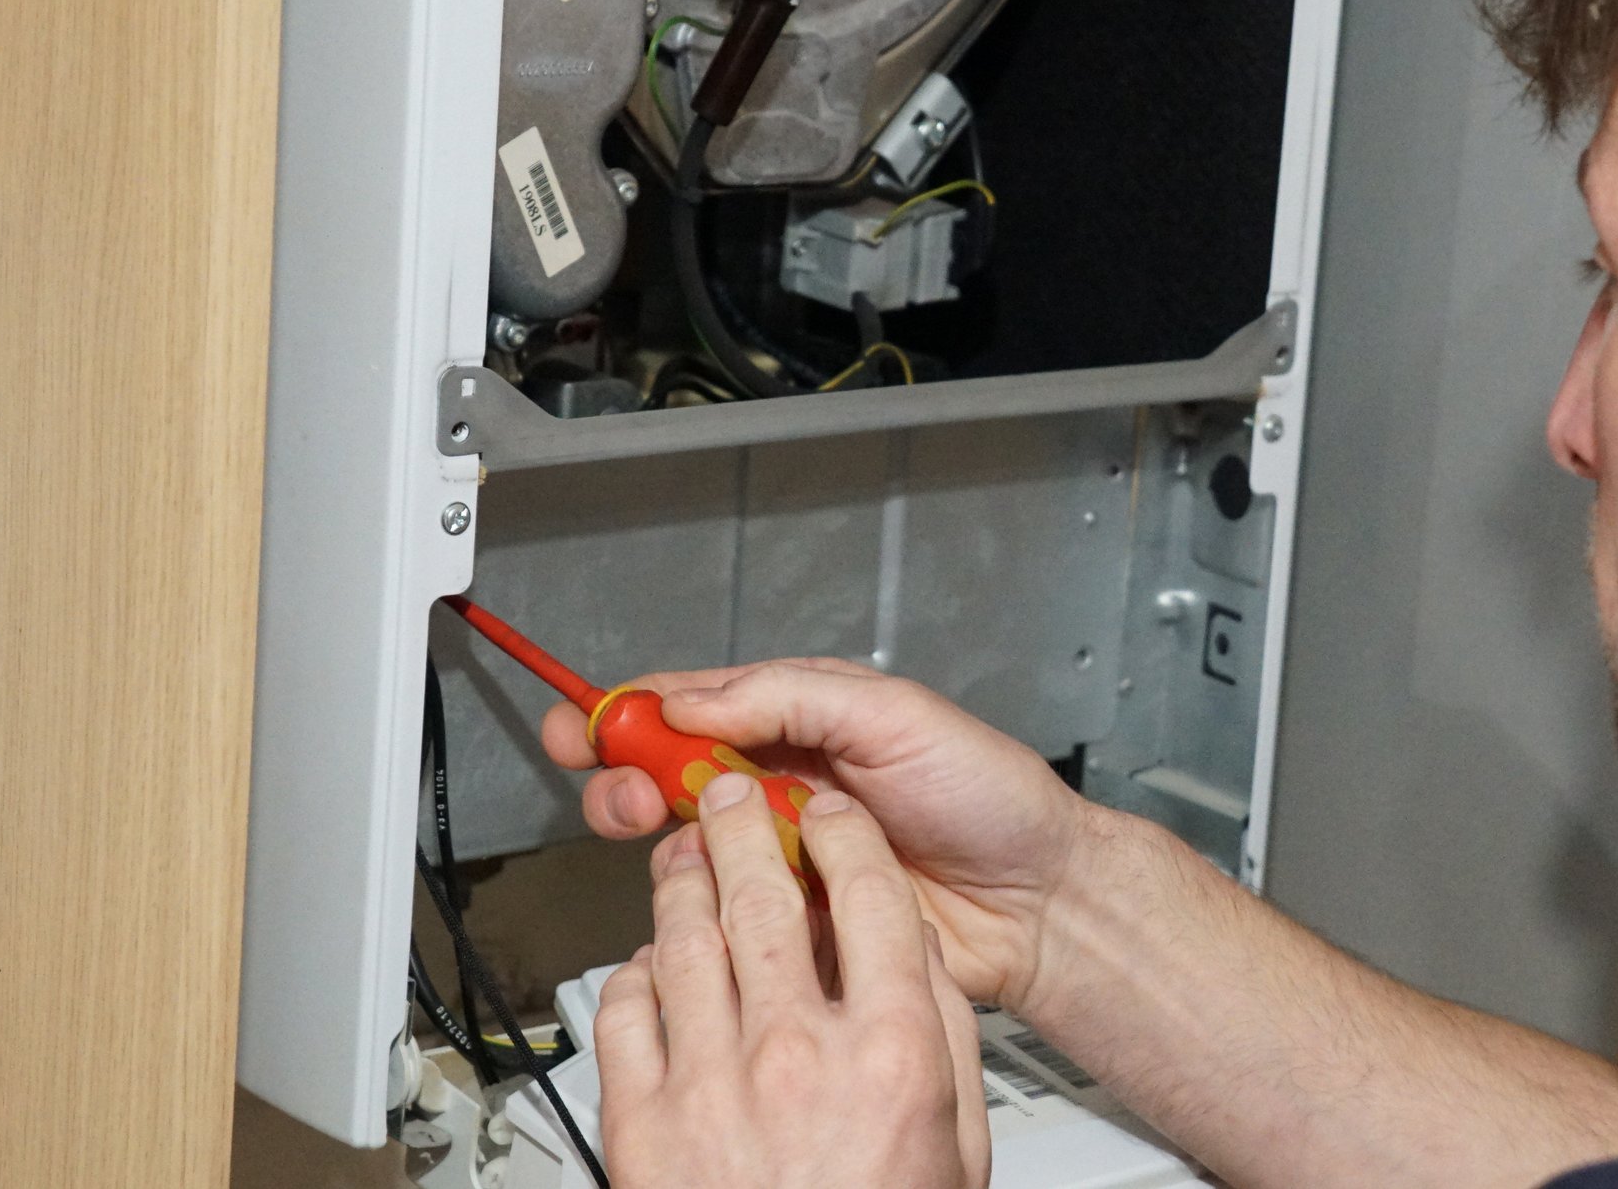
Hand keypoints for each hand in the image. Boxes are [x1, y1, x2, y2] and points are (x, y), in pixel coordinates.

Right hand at [543, 659, 1093, 1007]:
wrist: (1035, 899)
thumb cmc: (987, 796)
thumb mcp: (892, 716)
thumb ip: (790, 697)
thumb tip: (695, 698)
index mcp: (803, 719)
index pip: (695, 705)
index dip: (630, 712)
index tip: (582, 722)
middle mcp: (784, 784)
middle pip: (670, 777)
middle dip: (626, 780)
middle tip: (618, 795)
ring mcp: (785, 854)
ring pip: (689, 846)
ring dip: (665, 843)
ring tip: (679, 845)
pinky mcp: (794, 919)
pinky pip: (726, 912)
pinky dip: (705, 906)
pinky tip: (714, 899)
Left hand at [596, 771, 989, 1188]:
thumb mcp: (958, 1139)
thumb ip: (938, 1034)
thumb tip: (906, 951)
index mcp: (890, 1052)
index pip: (867, 895)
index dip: (844, 833)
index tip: (829, 813)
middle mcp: (797, 1056)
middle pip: (762, 896)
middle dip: (743, 826)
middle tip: (734, 798)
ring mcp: (710, 1086)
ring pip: (684, 938)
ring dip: (682, 881)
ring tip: (685, 856)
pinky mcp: (640, 1125)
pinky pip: (624, 1011)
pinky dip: (635, 972)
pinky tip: (653, 964)